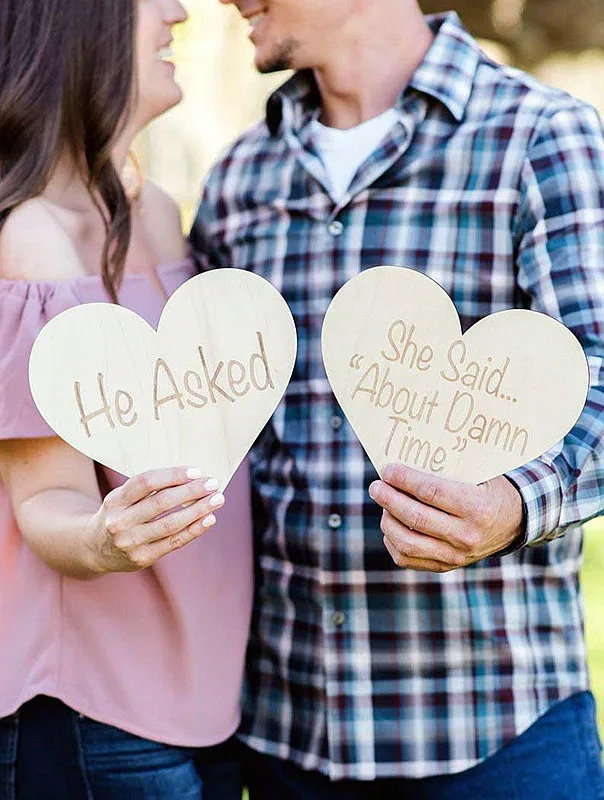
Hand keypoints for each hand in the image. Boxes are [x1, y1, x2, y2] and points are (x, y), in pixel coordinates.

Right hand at [88, 467, 222, 573]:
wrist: (94, 549)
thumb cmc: (118, 514)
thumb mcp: (122, 498)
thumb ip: (147, 489)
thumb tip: (189, 477)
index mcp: (115, 501)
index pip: (146, 483)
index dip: (173, 475)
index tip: (196, 471)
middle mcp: (120, 522)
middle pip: (161, 503)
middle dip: (191, 491)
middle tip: (213, 483)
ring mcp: (131, 542)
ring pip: (171, 524)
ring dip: (198, 510)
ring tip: (217, 499)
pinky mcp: (143, 558)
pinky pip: (174, 542)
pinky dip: (194, 530)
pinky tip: (209, 519)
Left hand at [368, 464, 524, 572]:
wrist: (515, 521)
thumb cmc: (489, 488)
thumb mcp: (480, 473)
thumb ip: (447, 469)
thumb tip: (406, 460)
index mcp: (477, 507)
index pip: (430, 492)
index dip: (404, 479)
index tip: (388, 470)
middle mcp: (467, 535)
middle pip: (415, 517)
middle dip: (389, 499)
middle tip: (376, 486)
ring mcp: (456, 555)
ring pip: (407, 542)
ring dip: (388, 521)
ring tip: (384, 505)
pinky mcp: (447, 566)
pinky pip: (408, 559)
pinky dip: (393, 542)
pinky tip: (391, 525)